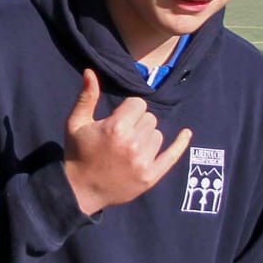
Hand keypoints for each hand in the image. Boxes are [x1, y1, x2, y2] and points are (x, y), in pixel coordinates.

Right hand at [62, 69, 192, 214]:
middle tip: (121, 137)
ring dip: (146, 137)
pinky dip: (180, 143)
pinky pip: (172, 155)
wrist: (80, 191)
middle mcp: (132, 144)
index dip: (128, 109)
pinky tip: (186, 133)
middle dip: (137, 123)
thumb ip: (87, 97)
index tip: (118, 120)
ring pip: (157, 135)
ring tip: (128, 148)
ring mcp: (143, 162)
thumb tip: (90, 71)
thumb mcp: (76, 123)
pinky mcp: (151, 176)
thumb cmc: (77, 154)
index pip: (138, 104)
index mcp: (116, 128)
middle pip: (149, 118)